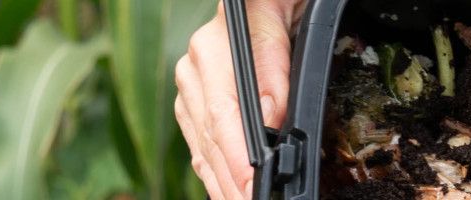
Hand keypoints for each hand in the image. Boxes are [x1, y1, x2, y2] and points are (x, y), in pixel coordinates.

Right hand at [172, 0, 300, 198]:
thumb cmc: (274, 1)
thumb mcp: (279, 14)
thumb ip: (272, 59)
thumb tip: (269, 114)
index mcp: (212, 48)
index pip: (223, 113)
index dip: (238, 154)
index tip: (254, 182)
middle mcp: (194, 69)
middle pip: (211, 136)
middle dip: (232, 179)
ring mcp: (191, 87)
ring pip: (203, 145)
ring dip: (221, 182)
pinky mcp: (193, 100)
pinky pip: (201, 142)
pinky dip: (214, 170)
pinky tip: (227, 190)